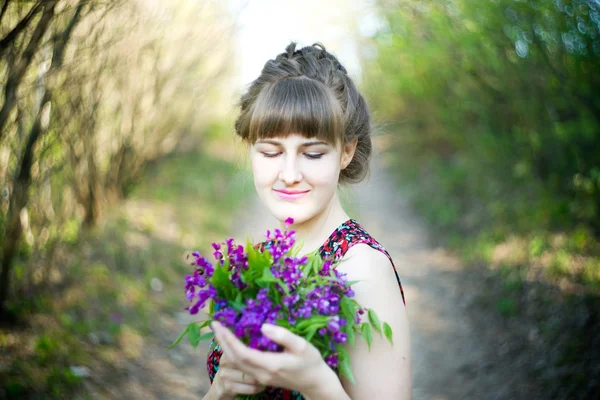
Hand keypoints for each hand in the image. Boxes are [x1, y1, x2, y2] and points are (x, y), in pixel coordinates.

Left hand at [211, 322, 337, 395]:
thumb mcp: (301, 345)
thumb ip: (283, 335)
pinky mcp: (261, 378)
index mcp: (270, 364)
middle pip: (234, 359)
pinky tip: (232, 344)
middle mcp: (261, 373)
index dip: (228, 339)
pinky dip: (233, 354)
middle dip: (222, 341)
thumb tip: (263, 326)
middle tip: (215, 325)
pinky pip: (242, 366)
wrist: (315, 382)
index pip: (242, 353)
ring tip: (220, 332)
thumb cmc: (311, 361)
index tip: (219, 325)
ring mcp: (260, 378)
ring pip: (236, 364)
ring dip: (226, 348)